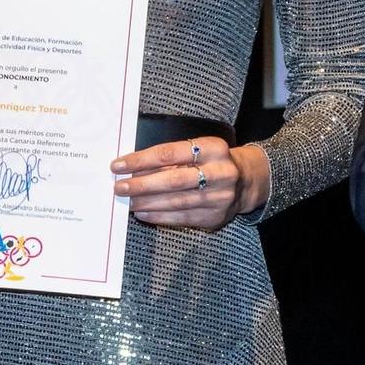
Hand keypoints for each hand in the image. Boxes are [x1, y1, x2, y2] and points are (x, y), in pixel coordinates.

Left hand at [111, 136, 267, 230]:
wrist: (245, 181)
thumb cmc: (211, 161)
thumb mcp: (198, 149)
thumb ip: (170, 157)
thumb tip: (132, 168)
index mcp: (213, 148)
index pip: (169, 153)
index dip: (141, 160)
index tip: (119, 165)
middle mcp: (219, 172)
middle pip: (173, 179)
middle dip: (142, 184)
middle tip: (120, 187)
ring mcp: (220, 197)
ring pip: (176, 201)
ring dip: (147, 202)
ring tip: (128, 200)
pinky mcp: (216, 216)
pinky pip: (182, 217)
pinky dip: (159, 216)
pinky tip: (143, 212)